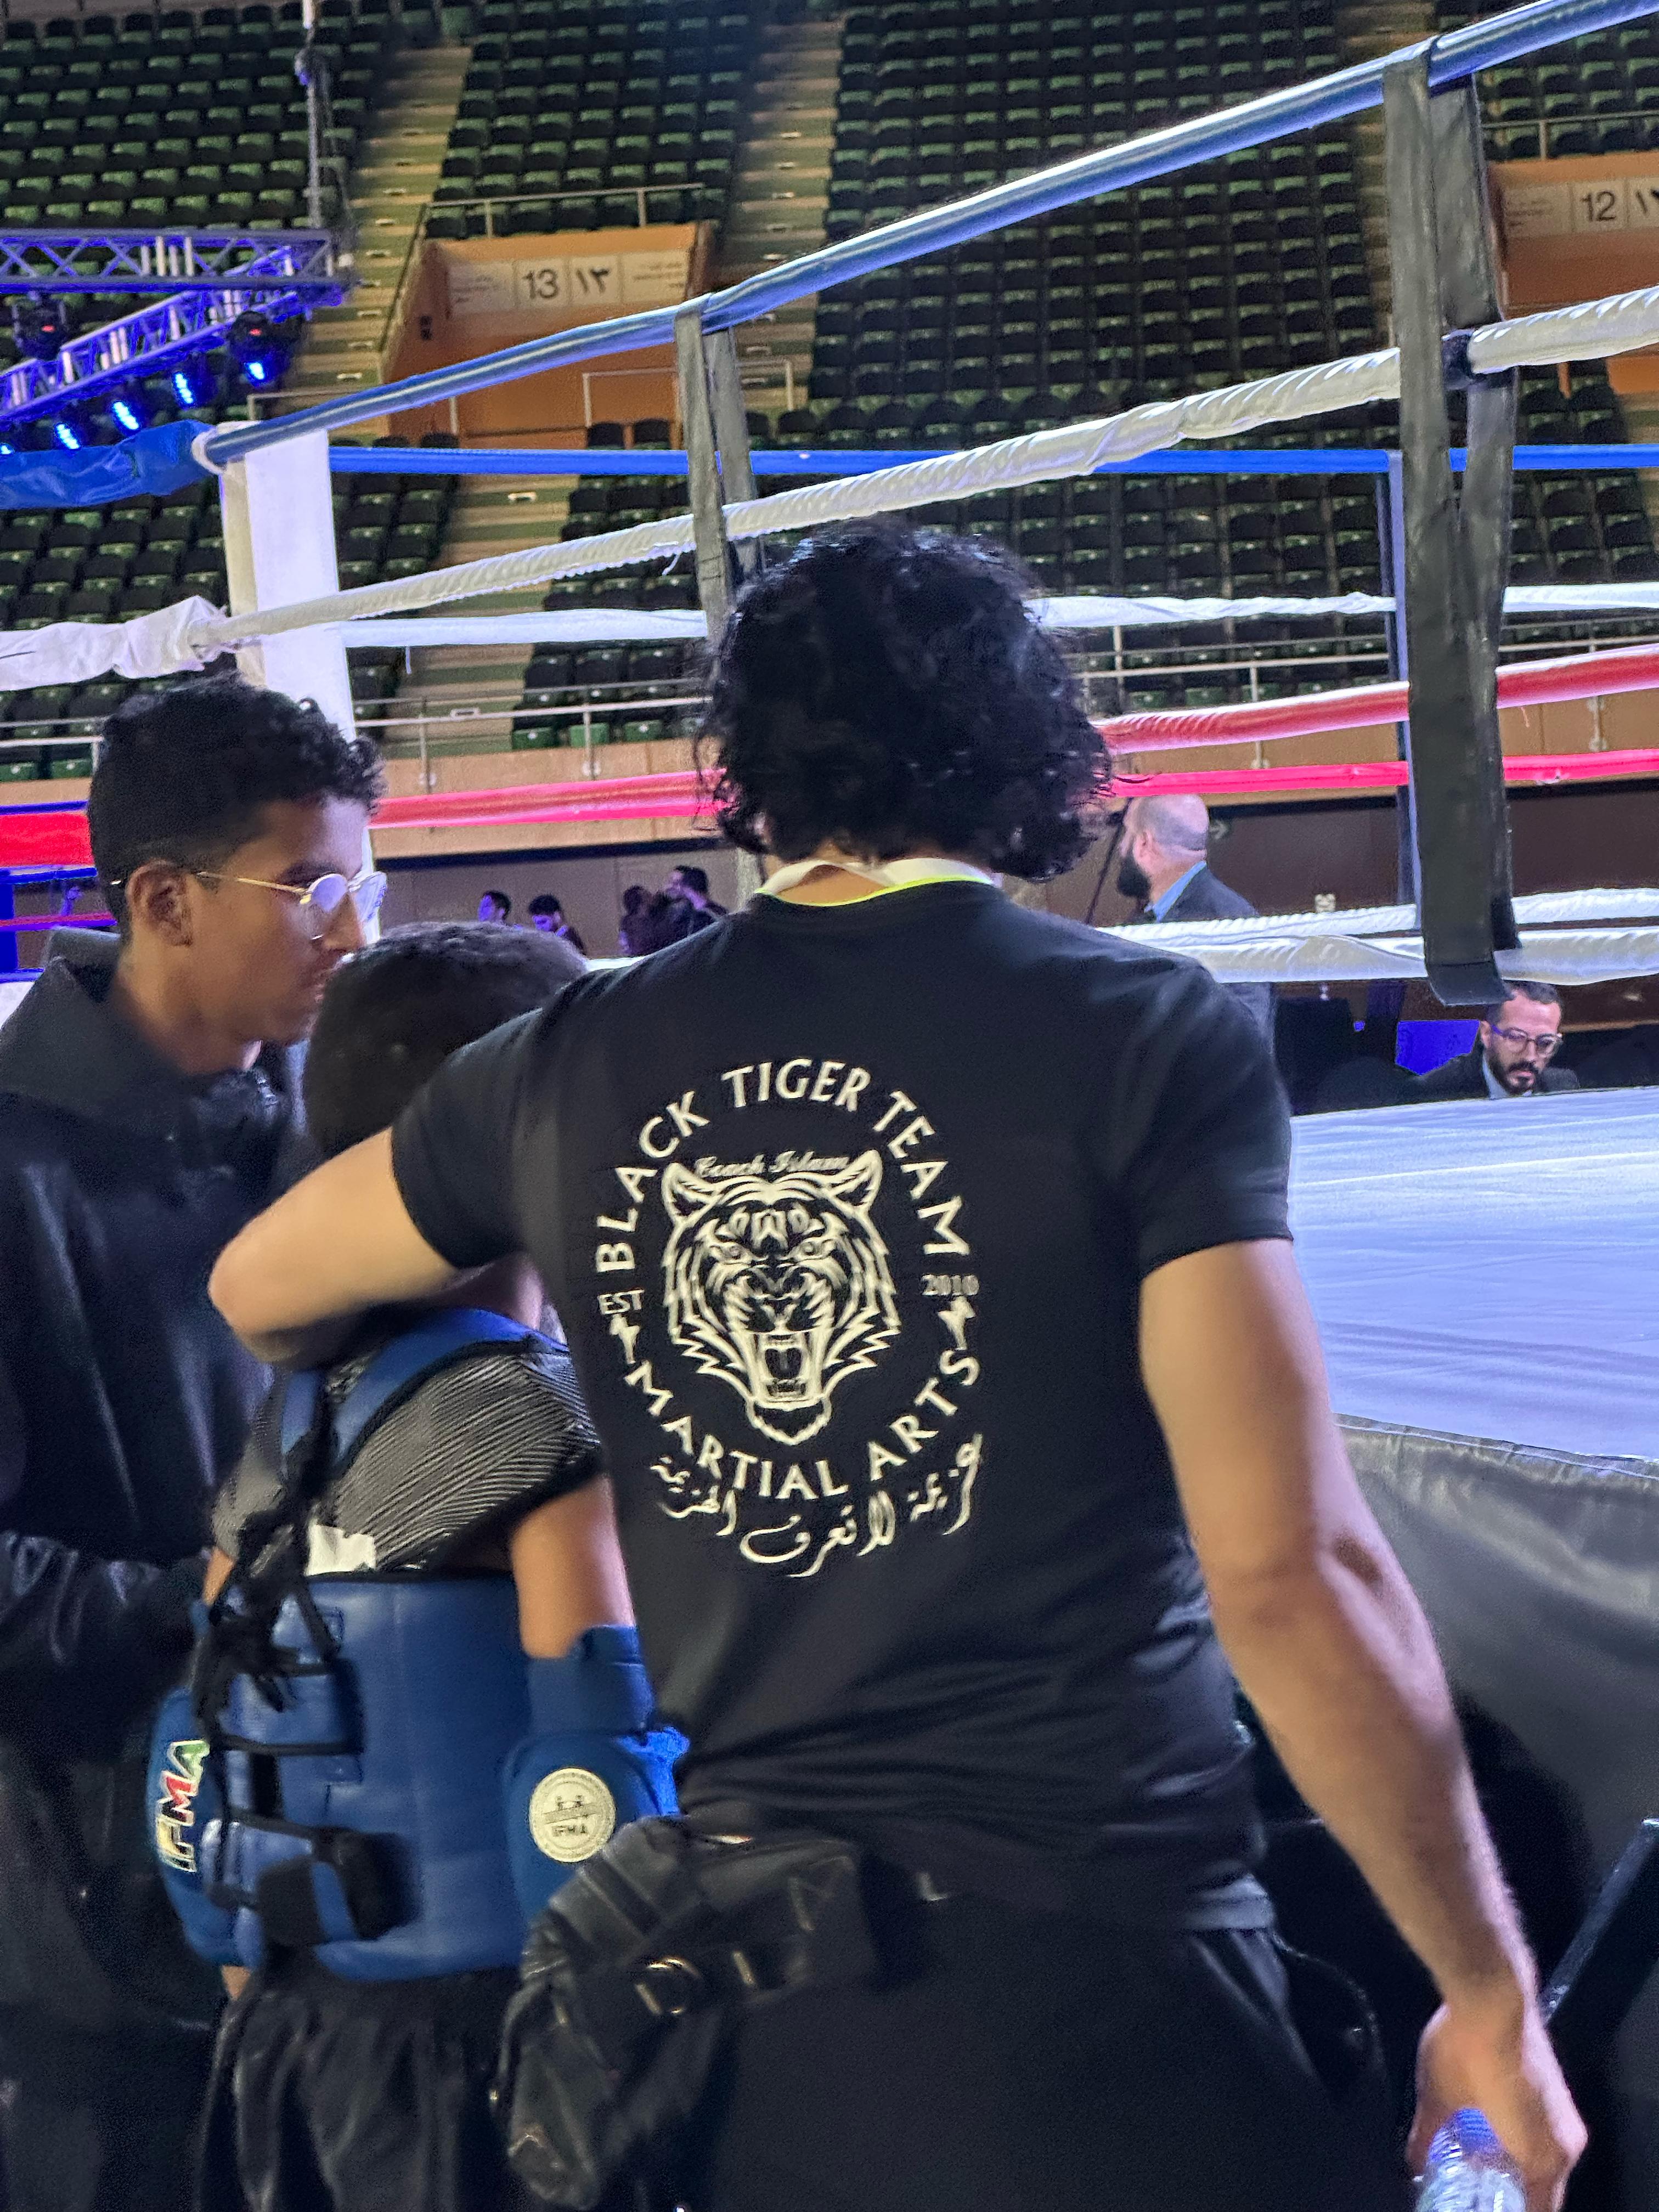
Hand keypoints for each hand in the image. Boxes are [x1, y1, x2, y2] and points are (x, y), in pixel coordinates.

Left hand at [1410, 1993, 1585, 2211]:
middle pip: (1546, 2187)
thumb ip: (1427, 2138)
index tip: (1483, 2207)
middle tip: (1477, 2194)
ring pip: (1548, 2159)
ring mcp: (1566, 2112)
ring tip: (1481, 2169)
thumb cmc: (1467, 2050)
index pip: (1539, 2209)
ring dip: (1521, 2168)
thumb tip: (1413, 2166)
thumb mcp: (1438, 2097)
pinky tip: (1494, 2135)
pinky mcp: (1559, 2088)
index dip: (1511, 2211)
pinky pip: (1547, 2134)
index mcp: (1544, 2157)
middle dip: (1514, 2193)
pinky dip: (1525, 2142)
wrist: (1495, 1992)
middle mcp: (1566, 2142)